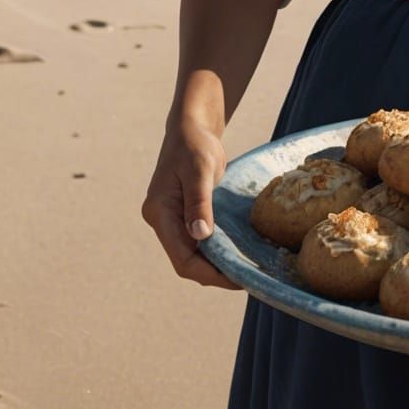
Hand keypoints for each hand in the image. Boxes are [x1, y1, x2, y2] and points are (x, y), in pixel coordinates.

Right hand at [141, 113, 238, 288]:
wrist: (192, 129)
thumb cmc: (194, 144)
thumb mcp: (199, 169)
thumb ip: (199, 202)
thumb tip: (201, 236)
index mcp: (159, 212)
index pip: (181, 258)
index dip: (208, 273)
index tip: (236, 279)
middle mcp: (163, 221)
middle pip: (188, 261)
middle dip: (216, 273)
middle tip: (249, 279)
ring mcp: (173, 220)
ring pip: (195, 255)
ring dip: (218, 264)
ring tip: (248, 271)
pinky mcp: (186, 216)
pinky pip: (201, 241)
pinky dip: (219, 250)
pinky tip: (240, 253)